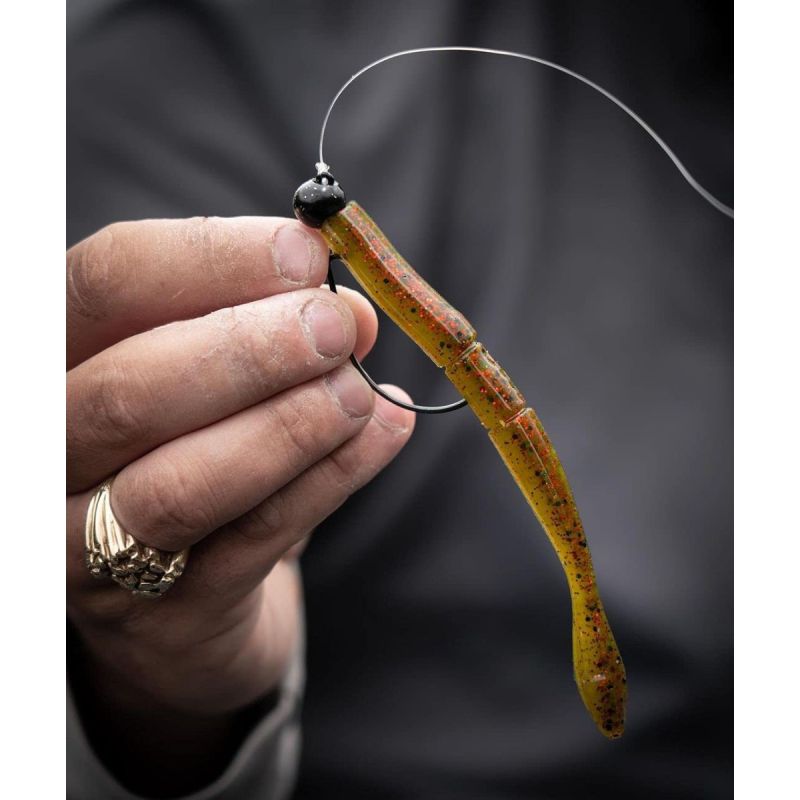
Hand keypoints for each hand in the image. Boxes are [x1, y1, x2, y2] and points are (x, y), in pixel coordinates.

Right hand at [66, 217, 414, 793]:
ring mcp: (90, 548)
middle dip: (249, 350)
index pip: (106, 284)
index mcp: (55, 362)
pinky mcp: (163, 615)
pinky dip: (328, 482)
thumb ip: (266, 332)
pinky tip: (383, 434)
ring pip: (180, 485)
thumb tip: (352, 311)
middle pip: (130, 390)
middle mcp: (51, 454)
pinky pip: (250, 542)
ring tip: (362, 391)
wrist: (177, 595)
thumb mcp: (210, 376)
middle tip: (338, 325)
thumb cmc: (188, 449)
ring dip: (288, 427)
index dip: (209, 259)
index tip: (304, 251)